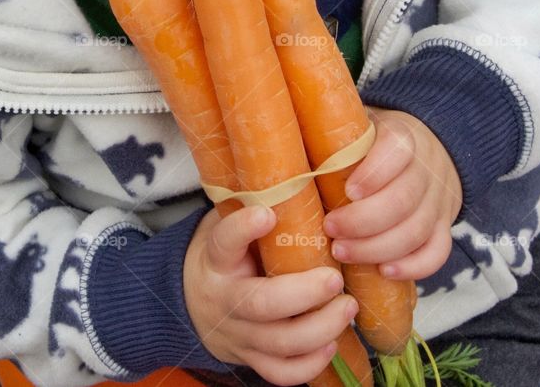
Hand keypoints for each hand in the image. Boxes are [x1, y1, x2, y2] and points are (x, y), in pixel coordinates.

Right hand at [184, 205, 358, 385]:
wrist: (191, 301)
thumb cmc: (227, 255)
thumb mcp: (226, 225)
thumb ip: (254, 208)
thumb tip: (309, 171)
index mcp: (216, 259)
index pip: (224, 242)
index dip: (244, 228)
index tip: (267, 214)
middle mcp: (224, 299)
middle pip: (262, 304)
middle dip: (304, 294)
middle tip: (335, 278)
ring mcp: (238, 334)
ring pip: (279, 342)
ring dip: (321, 328)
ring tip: (348, 307)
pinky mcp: (251, 359)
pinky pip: (281, 372)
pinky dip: (310, 364)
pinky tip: (332, 343)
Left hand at [322, 107, 462, 280]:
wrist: (422, 152)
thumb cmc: (371, 144)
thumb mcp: (354, 128)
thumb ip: (329, 137)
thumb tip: (276, 153)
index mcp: (403, 137)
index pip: (398, 151)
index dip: (374, 173)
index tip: (347, 191)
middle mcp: (426, 169)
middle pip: (404, 199)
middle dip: (364, 220)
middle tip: (330, 228)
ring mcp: (437, 202)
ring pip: (418, 230)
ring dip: (378, 247)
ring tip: (342, 252)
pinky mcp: (443, 228)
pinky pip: (436, 253)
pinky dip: (413, 266)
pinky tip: (383, 272)